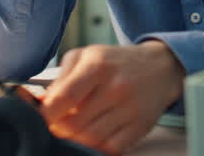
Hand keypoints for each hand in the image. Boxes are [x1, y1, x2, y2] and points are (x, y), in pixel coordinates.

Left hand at [40, 41, 184, 154]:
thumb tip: (43, 104)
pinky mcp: (141, 126)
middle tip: (58, 124)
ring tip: (76, 128)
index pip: (64, 98)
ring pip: (90, 140)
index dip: (47, 114)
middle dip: (59, 128)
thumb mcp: (86, 55)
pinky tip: (95, 134)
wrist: (160, 67)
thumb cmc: (115, 62)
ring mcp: (130, 109)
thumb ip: (61, 77)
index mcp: (98, 65)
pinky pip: (111, 148)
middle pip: (74, 124)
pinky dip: (97, 146)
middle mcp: (116, 87)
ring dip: (77, 139)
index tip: (43, 117)